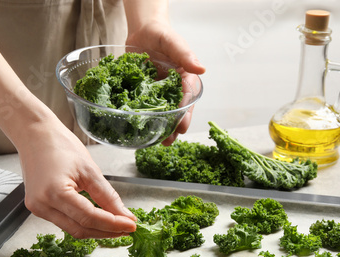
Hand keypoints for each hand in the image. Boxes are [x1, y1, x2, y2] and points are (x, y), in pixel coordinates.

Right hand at [17, 114, 136, 238]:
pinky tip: (98, 219)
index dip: (113, 225)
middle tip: (127, 228)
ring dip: (96, 230)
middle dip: (106, 231)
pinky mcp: (37, 208)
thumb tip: (125, 216)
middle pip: (81, 229)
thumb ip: (108, 196)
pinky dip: (82, 223)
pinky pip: (64, 222)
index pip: (90, 218)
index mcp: (55, 193)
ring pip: (72, 229)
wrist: (34, 134)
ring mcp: (37, 209)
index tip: (131, 225)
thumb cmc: (60, 145)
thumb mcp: (90, 169)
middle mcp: (42, 205)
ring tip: (116, 225)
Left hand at [125, 17, 205, 144]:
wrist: (142, 31)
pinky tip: (138, 129)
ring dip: (160, 127)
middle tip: (168, 141)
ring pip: (161, 113)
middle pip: (176, 111)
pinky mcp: (144, 93)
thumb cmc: (160, 34)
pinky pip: (144, 107)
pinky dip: (142, 118)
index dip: (185, 114)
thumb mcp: (172, 42)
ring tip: (156, 142)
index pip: (187, 99)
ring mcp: (159, 92)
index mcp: (185, 78)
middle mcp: (174, 88)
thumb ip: (184, 54)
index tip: (182, 127)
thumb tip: (201, 69)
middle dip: (173, 127)